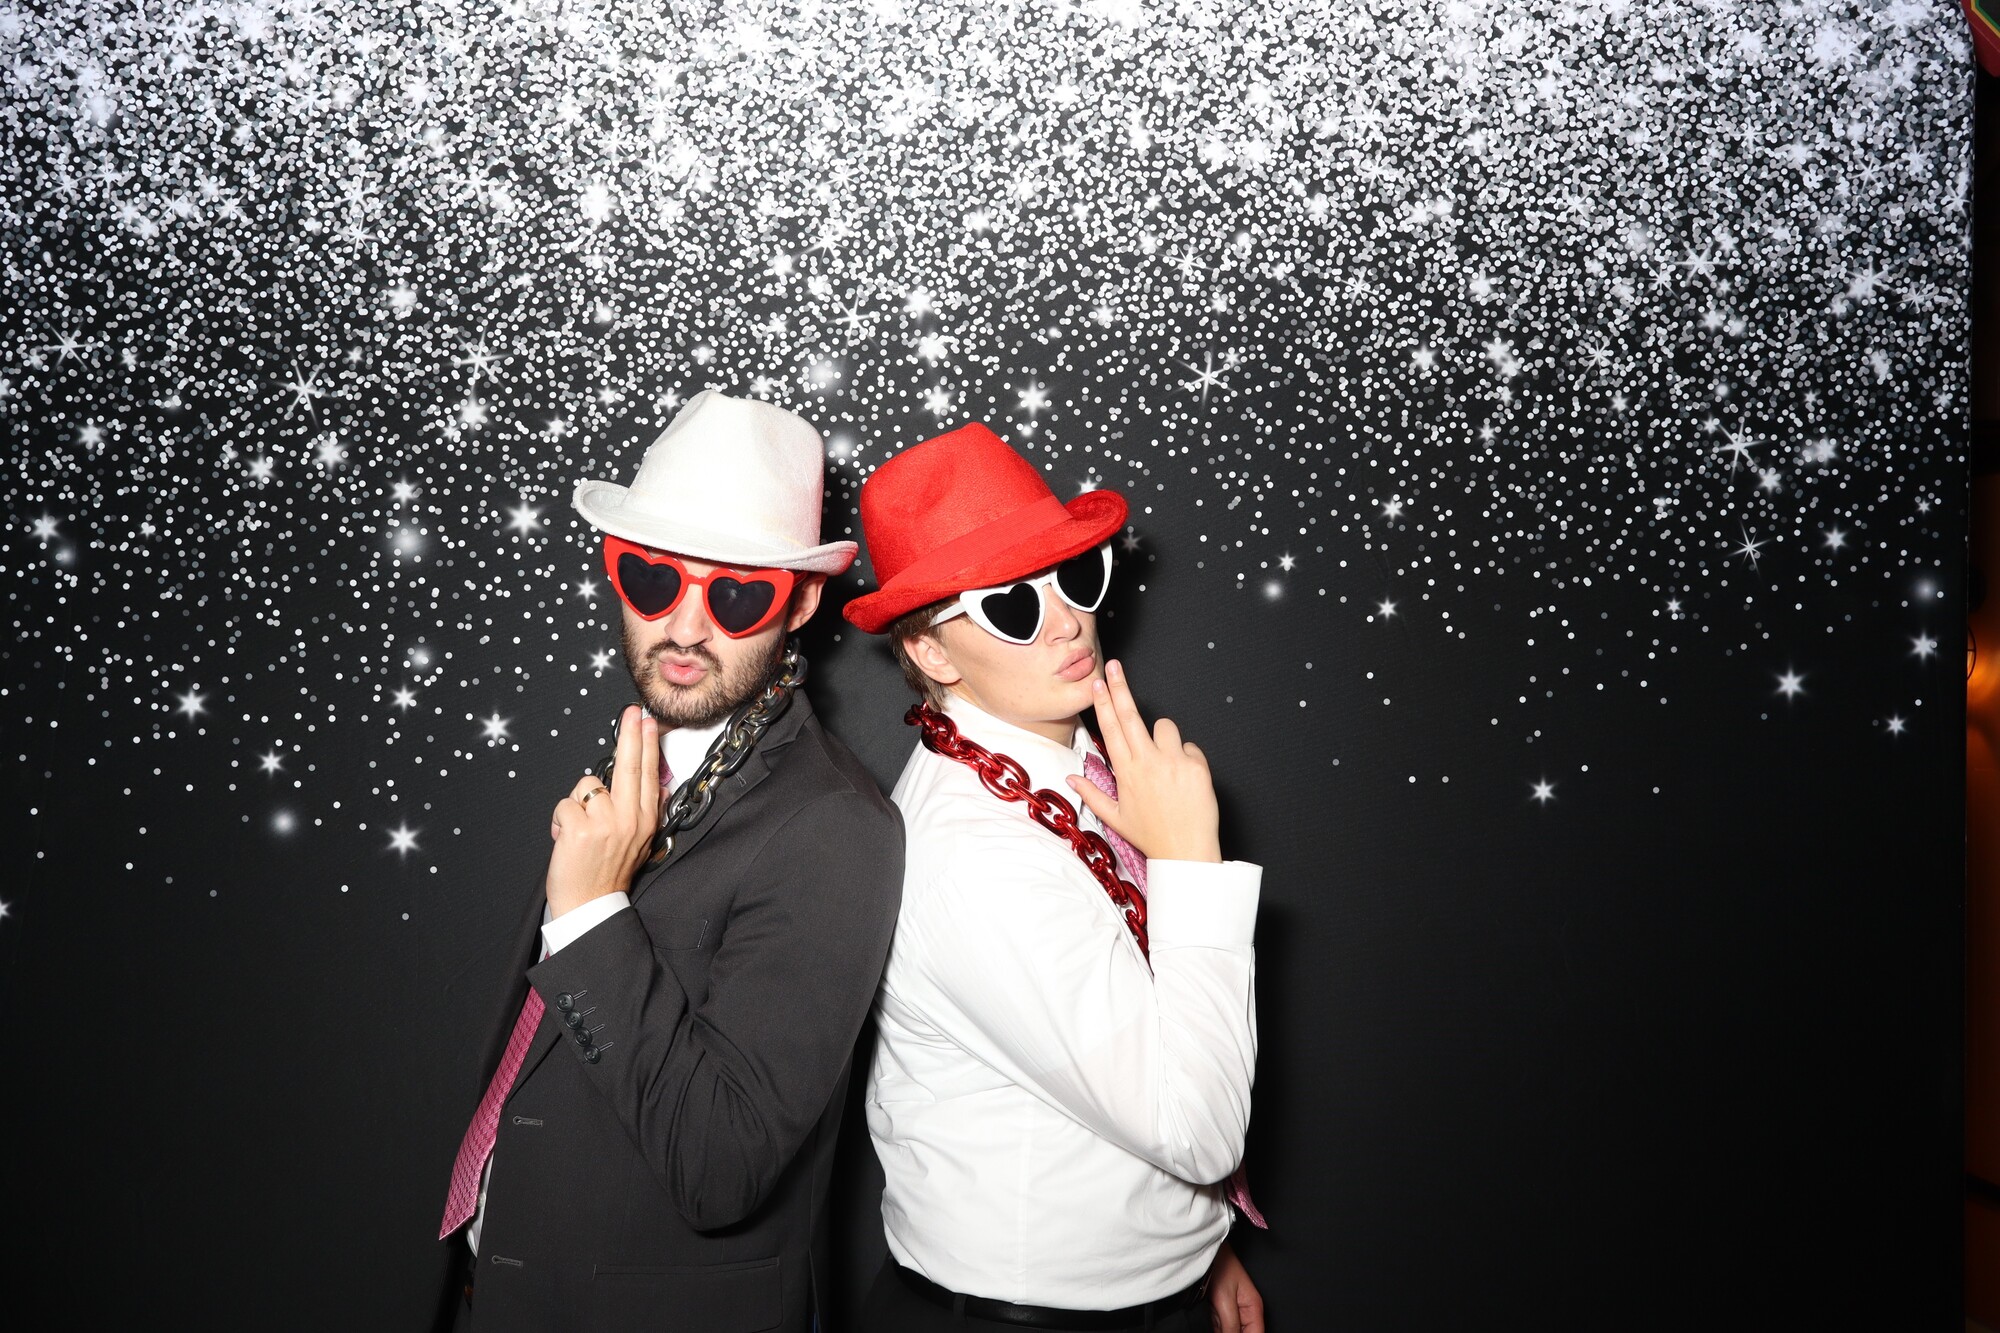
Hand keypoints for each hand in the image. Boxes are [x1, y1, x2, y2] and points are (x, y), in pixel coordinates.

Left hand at [545, 705, 661, 916]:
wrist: (591, 905)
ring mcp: (607, 822)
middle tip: (631, 712)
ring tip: (579, 829)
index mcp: (645, 820)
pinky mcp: (582, 829)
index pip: (648, 774)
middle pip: (629, 765)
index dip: (648, 744)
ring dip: (576, 804)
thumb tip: (650, 783)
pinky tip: (565, 838)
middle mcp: (630, 818)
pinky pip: (565, 805)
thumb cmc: (609, 873)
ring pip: (587, 786)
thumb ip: (642, 811)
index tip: (648, 721)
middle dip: (630, 733)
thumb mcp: (640, 842)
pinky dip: (558, 821)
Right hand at [1065, 658, 1221, 862]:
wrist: (1186, 852)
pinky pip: (1191, 747)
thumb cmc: (1151, 835)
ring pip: (1166, 727)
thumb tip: (1072, 777)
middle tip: (1114, 666)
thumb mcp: (1115, 817)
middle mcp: (1147, 762)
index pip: (1110, 729)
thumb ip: (1092, 794)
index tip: (1097, 684)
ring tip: (1166, 763)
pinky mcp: (1196, 766)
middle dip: (1120, 687)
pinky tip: (1184, 780)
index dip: (1103, 703)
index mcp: (1126, 772)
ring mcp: (1173, 762)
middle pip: (1130, 715)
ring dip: (1164, 738)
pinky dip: (1187, 758)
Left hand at [1206, 1240, 1263, 1332]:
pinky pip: (1220, 1325)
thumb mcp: (1225, 1300)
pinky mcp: (1221, 1309)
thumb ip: (1230, 1324)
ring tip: (1216, 1314)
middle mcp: (1245, 1310)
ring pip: (1230, 1331)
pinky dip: (1215, 1326)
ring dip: (1222, 1330)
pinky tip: (1211, 1316)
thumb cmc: (1219, 1266)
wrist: (1205, 1253)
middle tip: (1221, 1327)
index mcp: (1253, 1307)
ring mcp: (1233, 1310)